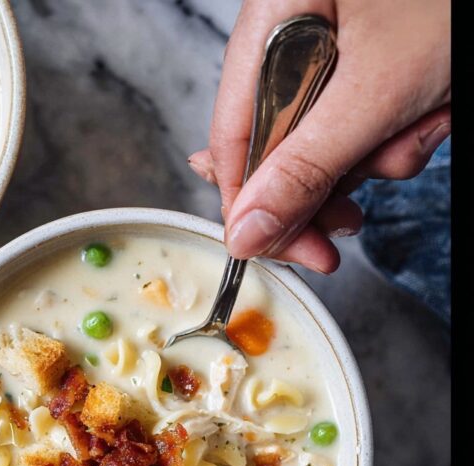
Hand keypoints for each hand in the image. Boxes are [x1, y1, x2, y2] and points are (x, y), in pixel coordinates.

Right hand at [189, 0, 449, 272]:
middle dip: (323, 188)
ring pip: (323, 146)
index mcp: (271, 22)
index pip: (232, 140)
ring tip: (420, 126)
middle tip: (345, 225)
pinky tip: (427, 112)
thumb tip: (247, 232)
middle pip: (275, 150)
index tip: (278, 248)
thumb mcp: (376, 92)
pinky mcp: (359, 69)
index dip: (250, 204)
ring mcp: (325, 54)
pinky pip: (356, 129)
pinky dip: (394, 136)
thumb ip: (304, 169)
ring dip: (374, 157)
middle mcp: (288, 38)